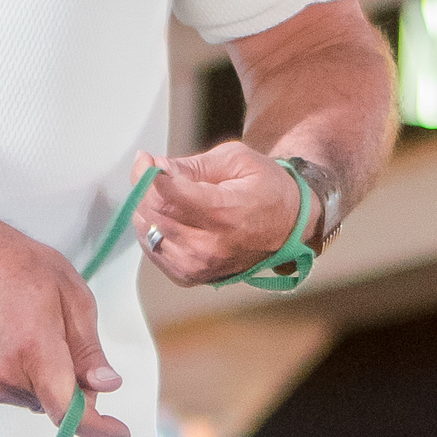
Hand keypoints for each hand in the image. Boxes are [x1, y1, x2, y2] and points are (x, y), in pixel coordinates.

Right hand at [0, 213, 126, 436]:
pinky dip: (37, 381)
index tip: (120, 432)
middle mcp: (9, 373)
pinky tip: (26, 346)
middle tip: (76, 347)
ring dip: (57, 383)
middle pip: (61, 406)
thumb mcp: (75, 300)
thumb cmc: (26, 272)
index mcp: (35, 348)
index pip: (66, 408)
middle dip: (81, 389)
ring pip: (45, 402)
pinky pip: (27, 397)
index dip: (97, 427)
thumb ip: (90, 352)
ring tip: (42, 336)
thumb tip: (107, 386)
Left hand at [139, 143, 303, 287]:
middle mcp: (209, 246)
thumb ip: (193, 165)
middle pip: (153, 214)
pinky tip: (168, 218)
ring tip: (164, 195)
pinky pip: (156, 254)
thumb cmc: (268, 189)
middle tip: (155, 173)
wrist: (291, 226)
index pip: (166, 195)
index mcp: (222, 213)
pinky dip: (154, 232)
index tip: (145, 159)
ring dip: (148, 211)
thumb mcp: (236, 160)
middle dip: (146, 189)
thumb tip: (157, 167)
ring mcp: (200, 266)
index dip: (147, 174)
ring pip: (149, 235)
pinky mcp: (193, 277)